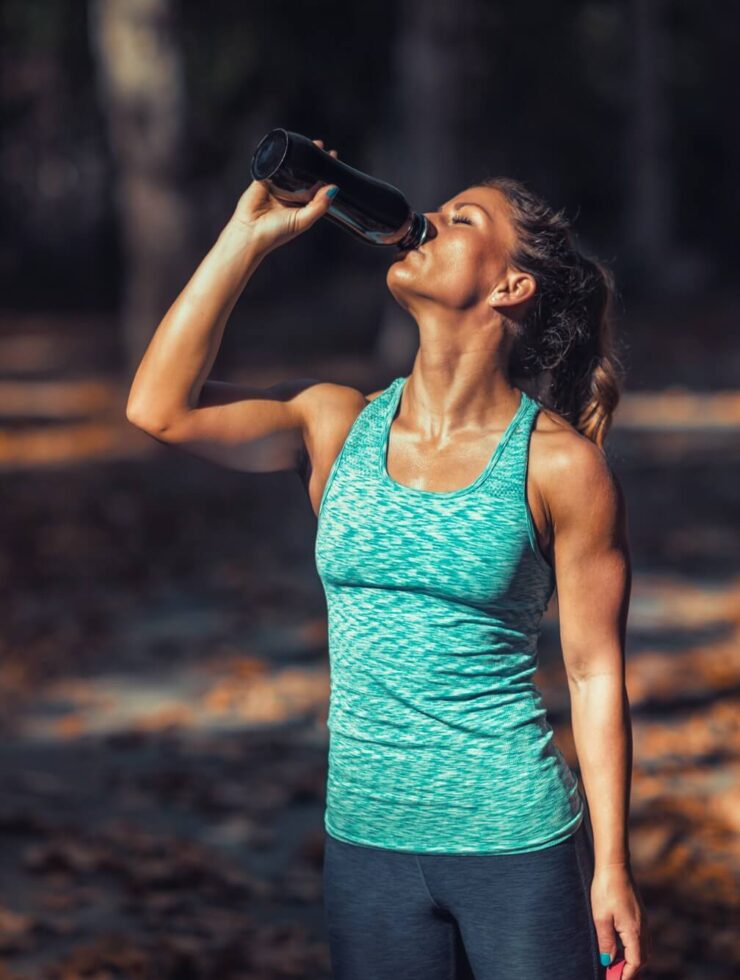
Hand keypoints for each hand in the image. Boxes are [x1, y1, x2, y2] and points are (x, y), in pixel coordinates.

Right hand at [230, 138, 339, 252]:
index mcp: (301, 205)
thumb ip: (319, 206)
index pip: (316, 185)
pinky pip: (272, 163)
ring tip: (309, 144)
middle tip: (321, 148)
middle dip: (313, 161)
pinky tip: (288, 146)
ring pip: (289, 166)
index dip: (325, 173)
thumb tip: (334, 189)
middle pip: (304, 173)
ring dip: (298, 155)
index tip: (333, 158)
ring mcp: (276, 185)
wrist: (250, 233)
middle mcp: (289, 194)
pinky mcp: (263, 178)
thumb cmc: (276, 232)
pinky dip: (279, 155)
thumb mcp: (303, 220)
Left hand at [591, 864, 651, 977]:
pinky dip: (633, 948)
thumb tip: (607, 961)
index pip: (635, 962)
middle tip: (614, 975)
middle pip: (642, 958)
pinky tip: (620, 946)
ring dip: (632, 960)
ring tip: (616, 965)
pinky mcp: (639, 913)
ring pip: (643, 948)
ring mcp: (642, 920)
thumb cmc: (606, 889)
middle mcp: (642, 928)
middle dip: (630, 970)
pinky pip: (640, 938)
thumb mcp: (601, 917)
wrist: (615, 865)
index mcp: (634, 931)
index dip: (626, 975)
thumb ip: (606, 941)